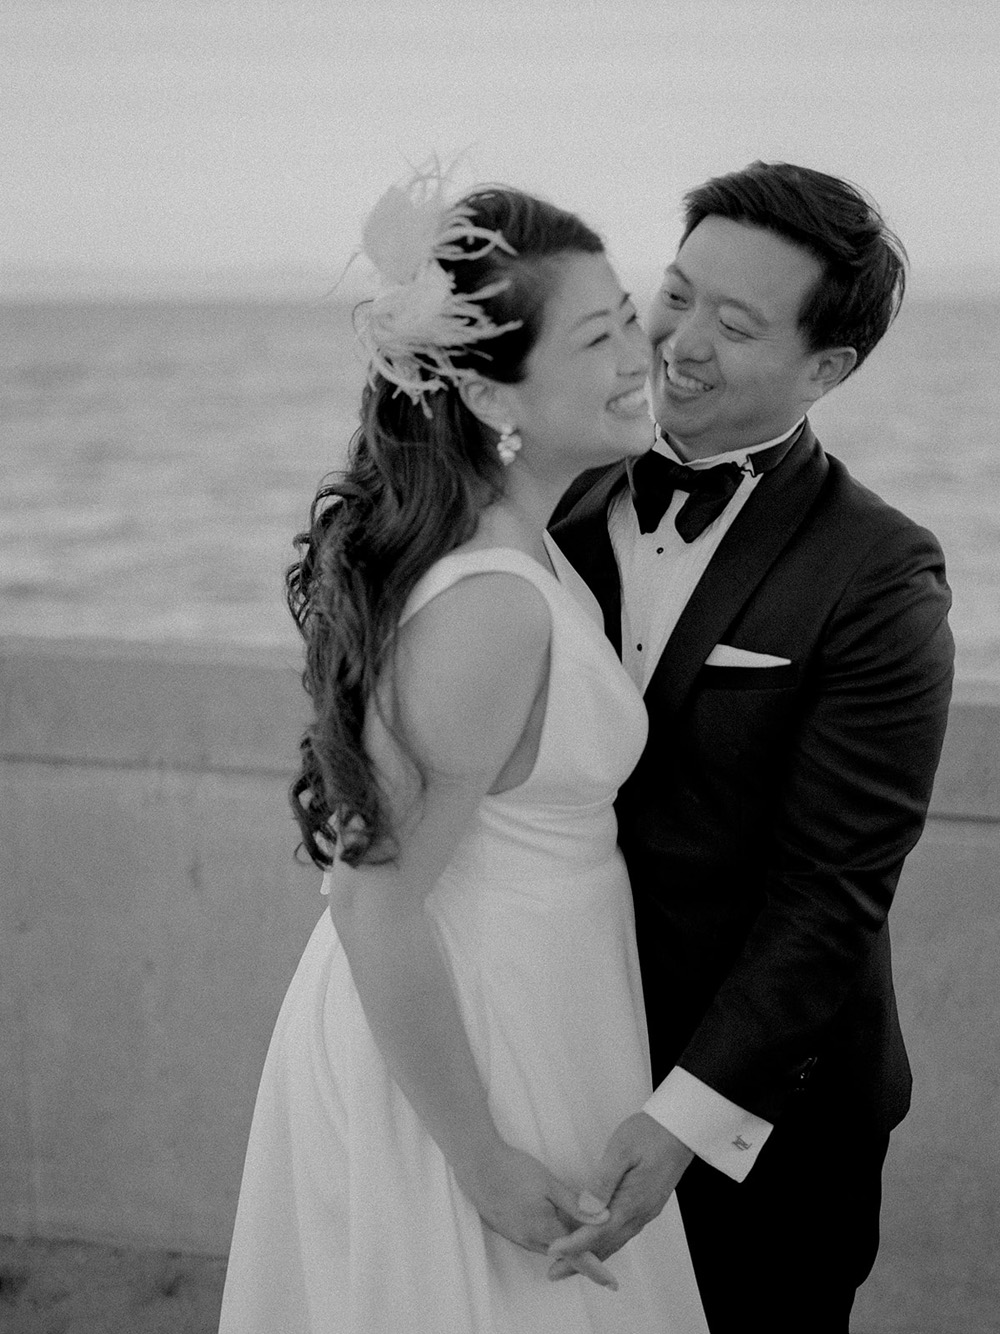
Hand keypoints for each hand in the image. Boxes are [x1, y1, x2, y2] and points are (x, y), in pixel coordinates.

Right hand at [456, 1141, 618, 1288]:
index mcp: (543, 1229)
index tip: (611, 1282)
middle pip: (561, 1253)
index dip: (594, 1269)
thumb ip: (576, 1205)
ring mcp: (515, 1235)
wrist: (476, 1163)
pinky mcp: (505, 1228)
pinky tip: (548, 1219)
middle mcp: (528, 1238)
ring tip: (575, 1231)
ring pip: (546, 1246)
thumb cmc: (514, 1169)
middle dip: (578, 1252)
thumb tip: (604, 1219)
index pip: (575, 1256)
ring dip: (561, 1243)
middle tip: (596, 1246)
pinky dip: (546, 1235)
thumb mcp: (549, 1183)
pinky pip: (532, 1239)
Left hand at [546, 1113, 694, 1277]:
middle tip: (554, 1272)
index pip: (598, 1231)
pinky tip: (597, 1243)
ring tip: (570, 1265)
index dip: (574, 1243)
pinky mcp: (648, 1204)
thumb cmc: (650, 1133)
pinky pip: (624, 1231)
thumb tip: (586, 1208)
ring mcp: (646, 1210)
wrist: (680, 1127)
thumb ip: (603, 1180)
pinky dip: (607, 1243)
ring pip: (617, 1240)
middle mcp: (641, 1213)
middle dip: (580, 1260)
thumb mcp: (621, 1149)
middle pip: (607, 1244)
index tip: (552, 1251)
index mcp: (632, 1201)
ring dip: (594, 1255)